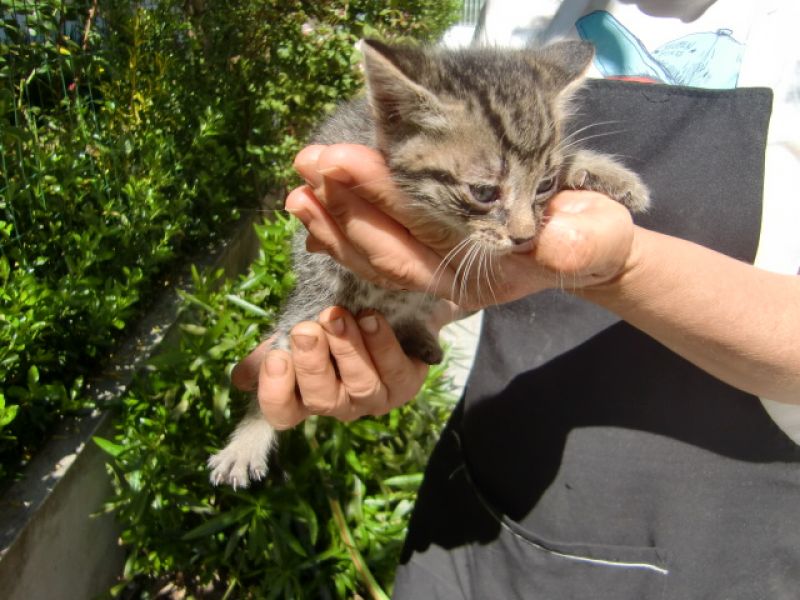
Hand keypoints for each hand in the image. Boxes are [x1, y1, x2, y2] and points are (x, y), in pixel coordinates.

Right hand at [231, 302, 458, 428]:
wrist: (388, 302)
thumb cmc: (335, 320)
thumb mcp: (301, 327)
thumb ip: (273, 349)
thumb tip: (241, 378)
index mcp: (307, 396)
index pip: (283, 414)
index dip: (276, 392)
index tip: (276, 356)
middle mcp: (341, 404)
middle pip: (323, 399)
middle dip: (313, 364)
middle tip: (307, 329)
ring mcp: (375, 398)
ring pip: (361, 386)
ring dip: (347, 349)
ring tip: (338, 316)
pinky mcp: (407, 384)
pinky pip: (395, 372)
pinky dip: (382, 344)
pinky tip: (371, 318)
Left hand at [286, 144, 638, 310]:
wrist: (586, 247)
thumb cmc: (592, 239)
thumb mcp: (596, 239)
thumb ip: (579, 243)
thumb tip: (554, 238)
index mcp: (477, 275)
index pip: (414, 242)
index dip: (375, 202)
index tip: (338, 162)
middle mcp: (446, 275)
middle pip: (381, 246)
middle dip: (342, 202)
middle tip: (307, 162)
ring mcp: (434, 263)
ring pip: (372, 247)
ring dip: (335, 213)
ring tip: (303, 178)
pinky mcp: (429, 248)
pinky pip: (380, 240)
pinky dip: (349, 218)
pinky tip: (323, 197)